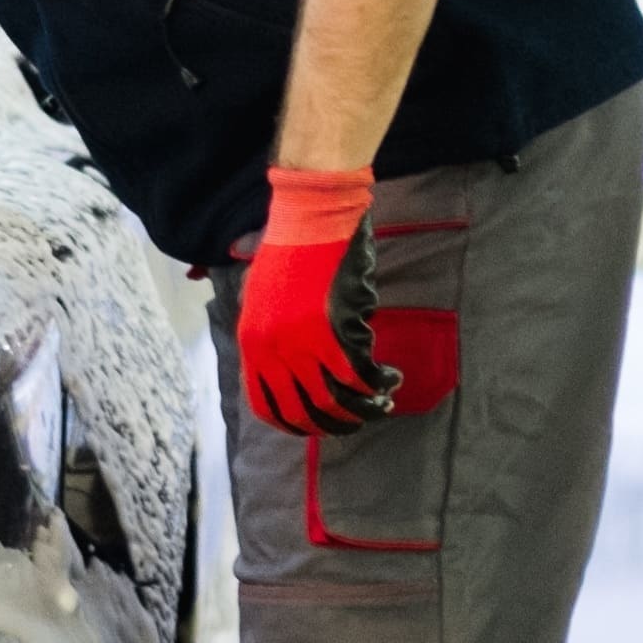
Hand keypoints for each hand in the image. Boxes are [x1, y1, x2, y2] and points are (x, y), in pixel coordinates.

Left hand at [236, 165, 400, 435]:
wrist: (310, 215)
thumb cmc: (288, 250)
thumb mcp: (261, 298)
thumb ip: (268, 336)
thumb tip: (283, 371)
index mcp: (252, 342)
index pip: (267, 405)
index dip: (293, 424)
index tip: (315, 428)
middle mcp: (273, 350)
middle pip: (304, 411)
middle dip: (335, 424)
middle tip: (355, 422)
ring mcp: (303, 343)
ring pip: (335, 400)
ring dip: (362, 411)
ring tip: (379, 406)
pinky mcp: (335, 331)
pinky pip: (360, 375)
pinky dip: (379, 383)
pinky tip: (390, 379)